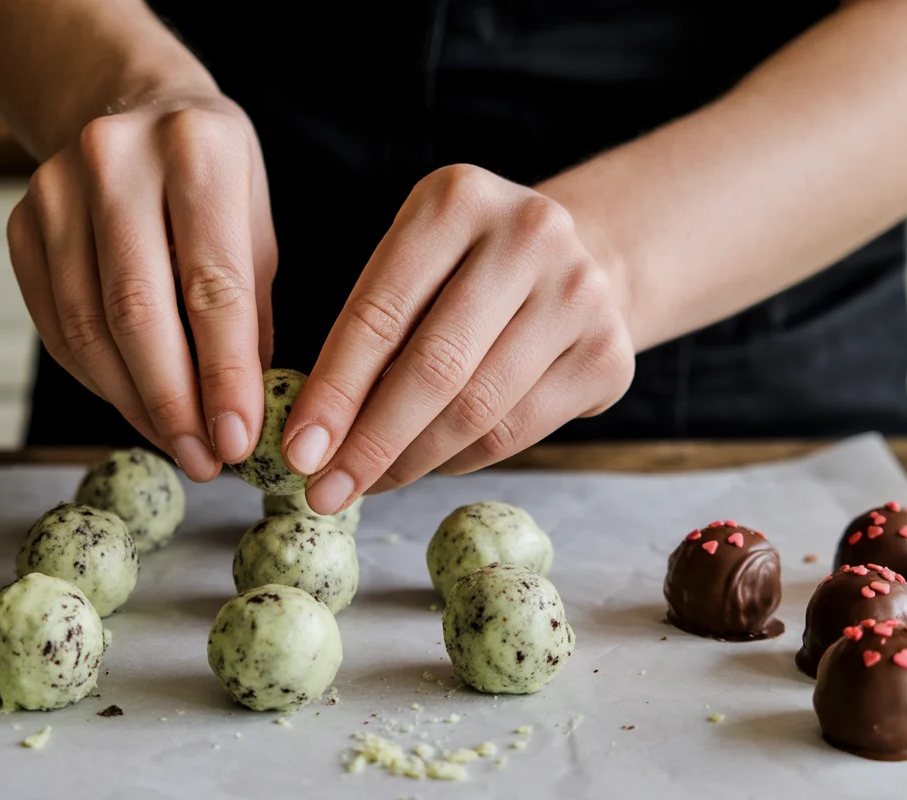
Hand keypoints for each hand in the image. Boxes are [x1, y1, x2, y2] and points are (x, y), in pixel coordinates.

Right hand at [7, 90, 276, 481]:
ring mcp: (56, 189)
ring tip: (177, 445)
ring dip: (133, 403)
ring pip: (87, 326)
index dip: (224, 374)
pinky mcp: (20, 222)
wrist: (130, 106)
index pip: (211, 285)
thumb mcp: (255, 222)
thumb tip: (243, 412)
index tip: (238, 439)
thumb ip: (250, 310)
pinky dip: (97, 379)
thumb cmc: (211, 175)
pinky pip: (55, 325)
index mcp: (197, 149)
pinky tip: (134, 405)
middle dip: (173, 401)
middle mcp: (116, 160)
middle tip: (204, 459)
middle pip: (137, 310)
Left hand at [283, 164, 634, 513]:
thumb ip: (366, 334)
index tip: (297, 453)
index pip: (379, 314)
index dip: (334, 393)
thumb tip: (313, 438)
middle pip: (434, 368)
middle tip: (325, 493)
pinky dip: (460, 460)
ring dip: (412, 461)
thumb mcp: (410, 266)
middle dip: (370, 443)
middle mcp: (529, 235)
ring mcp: (580, 295)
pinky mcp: (609, 354)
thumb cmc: (462, 273)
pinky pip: (516, 432)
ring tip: (370, 483)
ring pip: (477, 410)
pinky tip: (428, 462)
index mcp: (457, 199)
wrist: (578, 263)